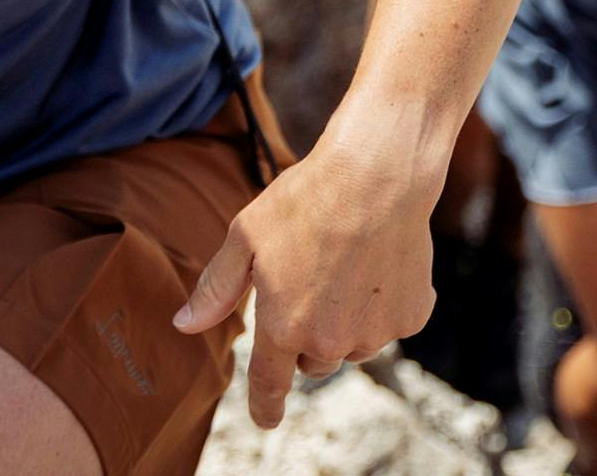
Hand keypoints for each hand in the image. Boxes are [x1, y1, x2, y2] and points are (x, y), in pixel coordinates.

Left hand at [174, 132, 437, 427]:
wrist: (377, 176)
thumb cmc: (305, 200)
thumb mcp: (245, 237)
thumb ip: (216, 289)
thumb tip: (184, 325)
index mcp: (285, 326)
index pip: (270, 383)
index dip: (266, 405)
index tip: (265, 420)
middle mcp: (331, 340)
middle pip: (313, 361)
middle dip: (305, 337)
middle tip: (307, 283)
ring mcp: (375, 333)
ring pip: (352, 344)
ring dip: (344, 322)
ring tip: (342, 264)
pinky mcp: (411, 318)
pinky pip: (388, 323)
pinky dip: (381, 304)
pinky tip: (375, 262)